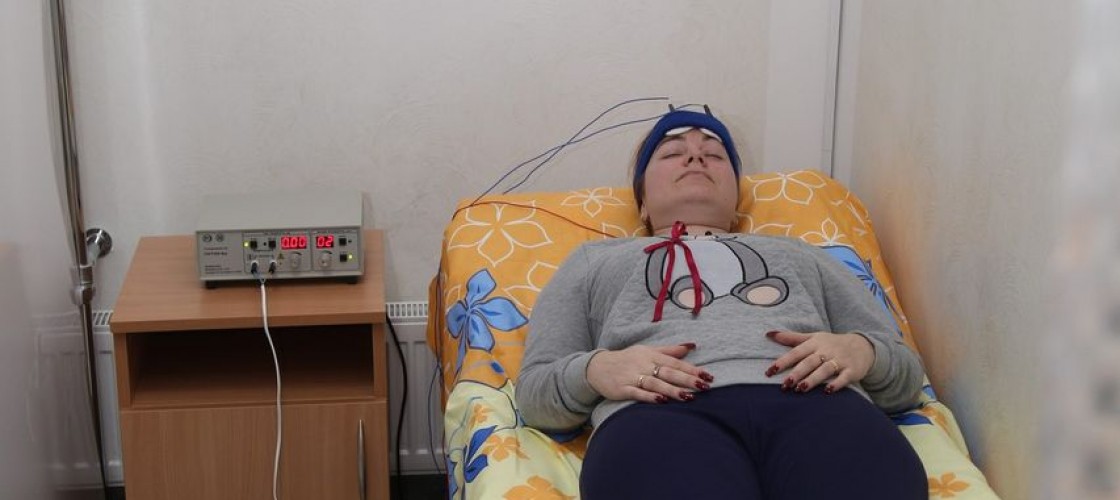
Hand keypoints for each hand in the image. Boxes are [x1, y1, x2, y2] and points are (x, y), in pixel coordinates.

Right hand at [586, 343, 713, 403]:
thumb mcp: (646, 351)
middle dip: (687, 379)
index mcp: (650, 355)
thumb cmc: (627, 359)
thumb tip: (692, 346)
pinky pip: (638, 393)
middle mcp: (643, 365)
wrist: (597, 367)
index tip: (708, 375)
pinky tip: (662, 401)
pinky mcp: (623, 389)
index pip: (675, 362)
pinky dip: (650, 397)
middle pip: (668, 372)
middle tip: (704, 386)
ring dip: (672, 390)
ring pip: (655, 384)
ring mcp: (632, 377)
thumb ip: (669, 351)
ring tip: (688, 397)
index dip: (692, 369)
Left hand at [764, 330, 874, 393]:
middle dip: (797, 373)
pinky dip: (836, 384)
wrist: (862, 346)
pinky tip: (827, 391)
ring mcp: (840, 360)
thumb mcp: (813, 338)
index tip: (769, 371)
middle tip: (785, 385)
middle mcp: (826, 351)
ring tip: (801, 389)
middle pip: (809, 362)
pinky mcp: (852, 370)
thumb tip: (768, 334)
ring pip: (825, 370)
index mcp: (815, 343)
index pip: (796, 352)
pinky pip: (844, 377)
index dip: (783, 361)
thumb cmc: (831, 343)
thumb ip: (792, 338)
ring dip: (813, 379)